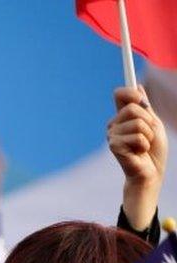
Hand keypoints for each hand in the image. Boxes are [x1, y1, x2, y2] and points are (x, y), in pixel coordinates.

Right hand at [109, 86, 167, 230]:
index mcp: (123, 116)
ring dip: (148, 135)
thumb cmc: (153, 151)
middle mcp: (115, 124)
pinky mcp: (114, 146)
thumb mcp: (153, 124)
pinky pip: (137, 137)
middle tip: (147, 135)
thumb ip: (145, 107)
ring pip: (137, 123)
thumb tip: (138, 86)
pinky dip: (144, 145)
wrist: (151, 173)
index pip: (120, 94)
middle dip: (148, 121)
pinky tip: (138, 153)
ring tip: (143, 146)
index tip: (140, 97)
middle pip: (133, 107)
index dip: (130, 91)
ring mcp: (112, 135)